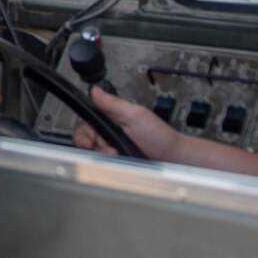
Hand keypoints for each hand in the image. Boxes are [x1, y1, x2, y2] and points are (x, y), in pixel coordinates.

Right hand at [72, 85, 186, 162]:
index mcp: (111, 120)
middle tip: (110, 150)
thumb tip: (95, 91)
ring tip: (118, 156)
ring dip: (103, 157)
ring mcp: (114, 150)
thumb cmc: (159, 136)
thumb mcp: (135, 115)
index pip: (86, 126)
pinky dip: (109, 166)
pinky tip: (118, 163)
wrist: (173, 158)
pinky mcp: (118, 163)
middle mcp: (110, 135)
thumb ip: (113, 104)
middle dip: (95, 148)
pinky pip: (105, 166)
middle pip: (87, 143)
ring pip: (95, 156)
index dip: (84, 135)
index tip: (88, 141)